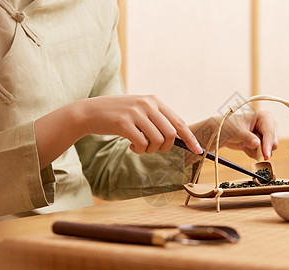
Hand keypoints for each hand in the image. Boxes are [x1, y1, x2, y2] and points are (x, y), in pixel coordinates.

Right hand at [35, 94, 201, 168]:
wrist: (90, 112)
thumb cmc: (118, 115)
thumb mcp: (140, 111)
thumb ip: (158, 120)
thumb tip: (180, 138)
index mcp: (155, 100)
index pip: (179, 122)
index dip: (190, 139)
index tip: (198, 151)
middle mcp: (147, 104)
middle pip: (171, 134)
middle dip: (166, 147)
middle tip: (154, 149)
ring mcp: (136, 112)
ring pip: (157, 141)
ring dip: (150, 150)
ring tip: (140, 147)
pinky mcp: (123, 122)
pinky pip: (141, 144)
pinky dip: (139, 150)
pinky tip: (131, 146)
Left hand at [189, 111, 277, 159]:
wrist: (223, 133)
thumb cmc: (229, 127)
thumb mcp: (236, 132)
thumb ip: (247, 137)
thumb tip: (257, 144)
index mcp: (265, 117)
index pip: (270, 133)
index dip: (268, 145)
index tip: (265, 155)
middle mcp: (269, 125)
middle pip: (273, 143)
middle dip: (261, 149)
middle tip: (246, 147)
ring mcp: (267, 135)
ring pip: (269, 150)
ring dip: (255, 152)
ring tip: (243, 145)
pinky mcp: (263, 144)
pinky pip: (263, 154)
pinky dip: (253, 154)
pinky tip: (245, 147)